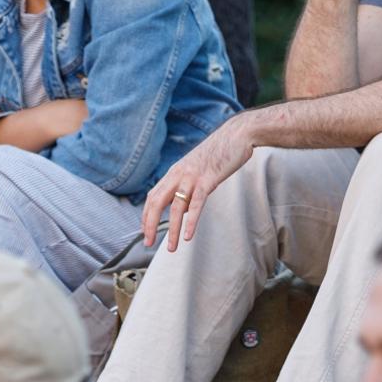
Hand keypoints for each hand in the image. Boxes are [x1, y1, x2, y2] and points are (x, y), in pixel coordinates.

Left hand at [139, 116, 255, 251]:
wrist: (237, 134)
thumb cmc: (220, 152)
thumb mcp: (198, 170)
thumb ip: (188, 189)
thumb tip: (183, 211)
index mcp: (175, 171)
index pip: (153, 195)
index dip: (146, 215)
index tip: (145, 231)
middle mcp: (179, 174)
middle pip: (157, 202)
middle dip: (149, 224)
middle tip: (148, 243)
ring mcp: (193, 176)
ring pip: (176, 207)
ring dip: (171, 230)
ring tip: (171, 248)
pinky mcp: (208, 179)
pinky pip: (197, 204)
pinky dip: (191, 221)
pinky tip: (188, 235)